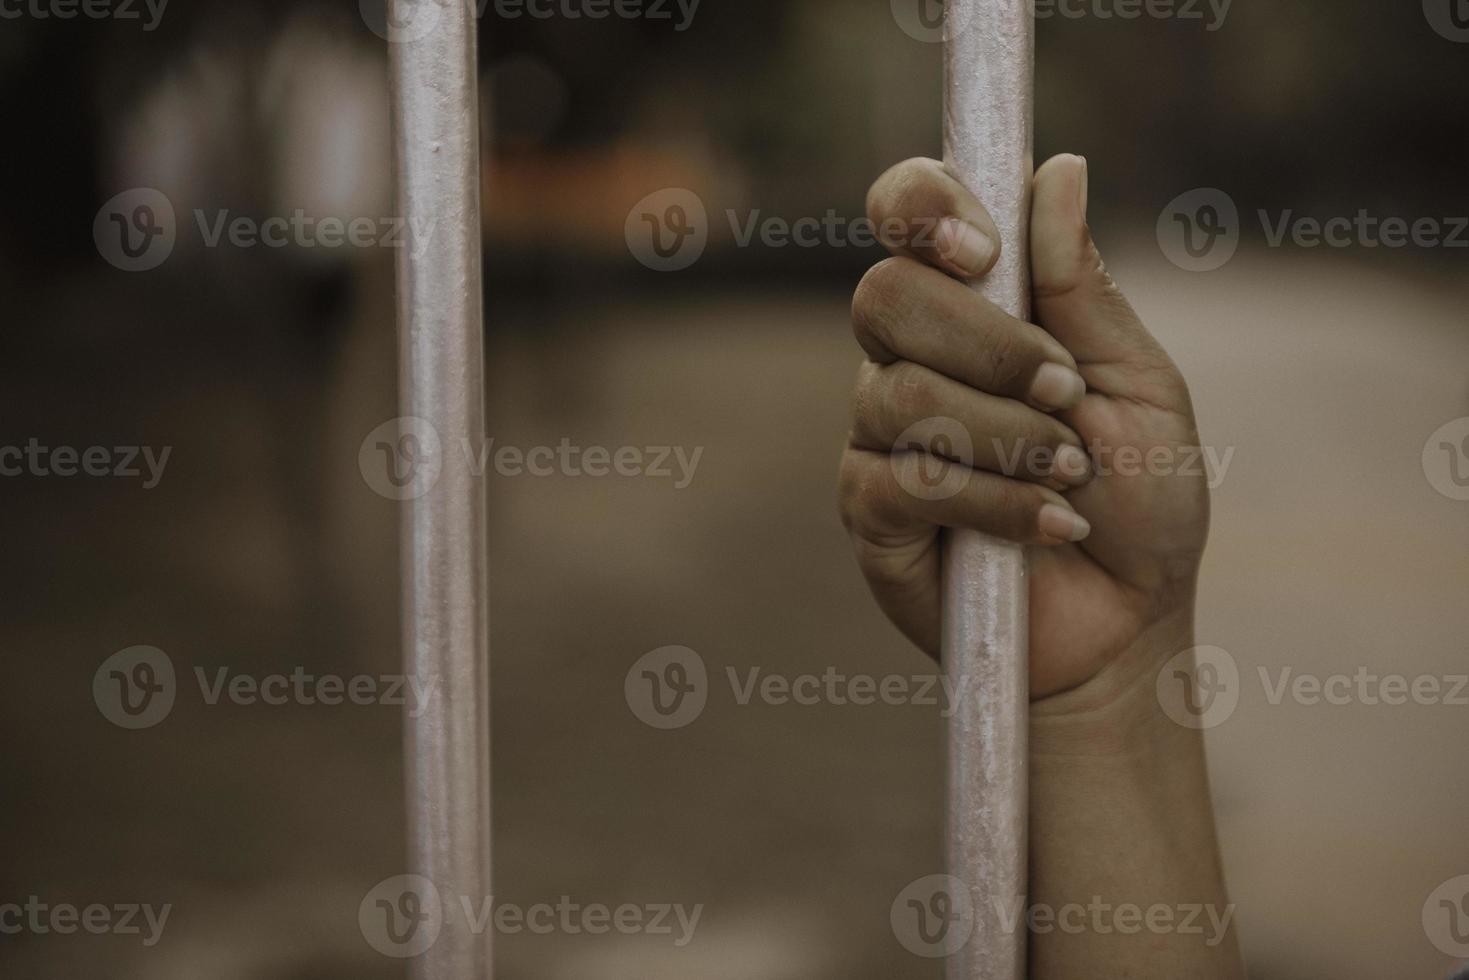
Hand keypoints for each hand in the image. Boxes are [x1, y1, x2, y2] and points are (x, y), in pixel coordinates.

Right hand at [837, 155, 1208, 700]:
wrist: (1130, 620)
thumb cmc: (1140, 497)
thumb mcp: (1136, 382)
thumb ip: (1084, 287)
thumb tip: (1056, 169)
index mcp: (971, 310)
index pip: (904, 217)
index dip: (921, 206)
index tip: (983, 248)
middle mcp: (909, 360)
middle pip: (885, 297)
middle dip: (989, 344)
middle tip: (1066, 391)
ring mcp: (880, 436)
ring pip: (902, 394)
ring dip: (1009, 433)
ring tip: (1073, 474)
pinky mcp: (871, 511)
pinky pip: (909, 479)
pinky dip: (996, 500)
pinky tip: (1048, 524)